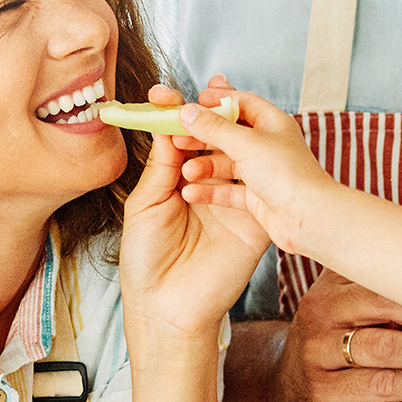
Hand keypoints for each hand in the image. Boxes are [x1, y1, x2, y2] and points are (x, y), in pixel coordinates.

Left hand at [118, 84, 270, 339]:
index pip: (182, 138)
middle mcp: (209, 185)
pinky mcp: (254, 221)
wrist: (166, 308)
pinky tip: (228, 159)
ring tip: (203, 130)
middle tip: (196, 97)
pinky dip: (244, 170)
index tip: (161, 93)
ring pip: (238, 157)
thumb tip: (168, 122)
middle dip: (206, 115)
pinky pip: (255, 188)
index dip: (174, 113)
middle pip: (215, 139)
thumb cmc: (147, 260)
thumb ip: (161, 164)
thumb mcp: (146, 204)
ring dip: (223, 139)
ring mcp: (233, 201)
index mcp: (179, 179)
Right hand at [174, 84, 348, 258]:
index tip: (194, 101)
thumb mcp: (246, 143)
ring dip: (205, 165)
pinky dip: (211, 190)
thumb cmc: (288, 175)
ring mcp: (263, 172)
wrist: (309, 217)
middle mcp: (268, 146)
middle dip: (203, 134)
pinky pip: (228, 190)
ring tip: (185, 169)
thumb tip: (188, 111)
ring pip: (227, 163)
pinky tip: (192, 191)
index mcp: (273, 123)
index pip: (242, 102)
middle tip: (178, 135)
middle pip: (230, 133)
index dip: (218, 100)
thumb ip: (214, 127)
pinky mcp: (258, 197)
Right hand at [280, 271, 401, 401]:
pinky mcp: (323, 390)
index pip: (385, 274)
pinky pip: (383, 385)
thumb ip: (389, 290)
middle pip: (385, 305)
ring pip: (386, 348)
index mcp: (333, 282)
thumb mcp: (351, 305)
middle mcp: (320, 310)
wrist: (289, 384)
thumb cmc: (339, 339)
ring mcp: (317, 351)